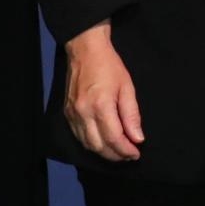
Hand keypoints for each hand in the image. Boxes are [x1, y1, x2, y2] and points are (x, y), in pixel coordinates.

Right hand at [61, 24, 142, 162]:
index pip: (113, 138)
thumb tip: (137, 138)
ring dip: (103, 152)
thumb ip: (131, 115)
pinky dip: (91, 144)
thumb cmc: (109, 66)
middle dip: (116, 155)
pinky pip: (78, 137)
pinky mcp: (67, 113)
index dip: (125, 150)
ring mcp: (72, 114)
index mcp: (100, 105)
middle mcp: (84, 113)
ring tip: (118, 152)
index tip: (136, 153)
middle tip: (129, 155)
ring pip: (87, 145)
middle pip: (99, 146)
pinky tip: (102, 143)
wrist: (85, 50)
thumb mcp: (127, 87)